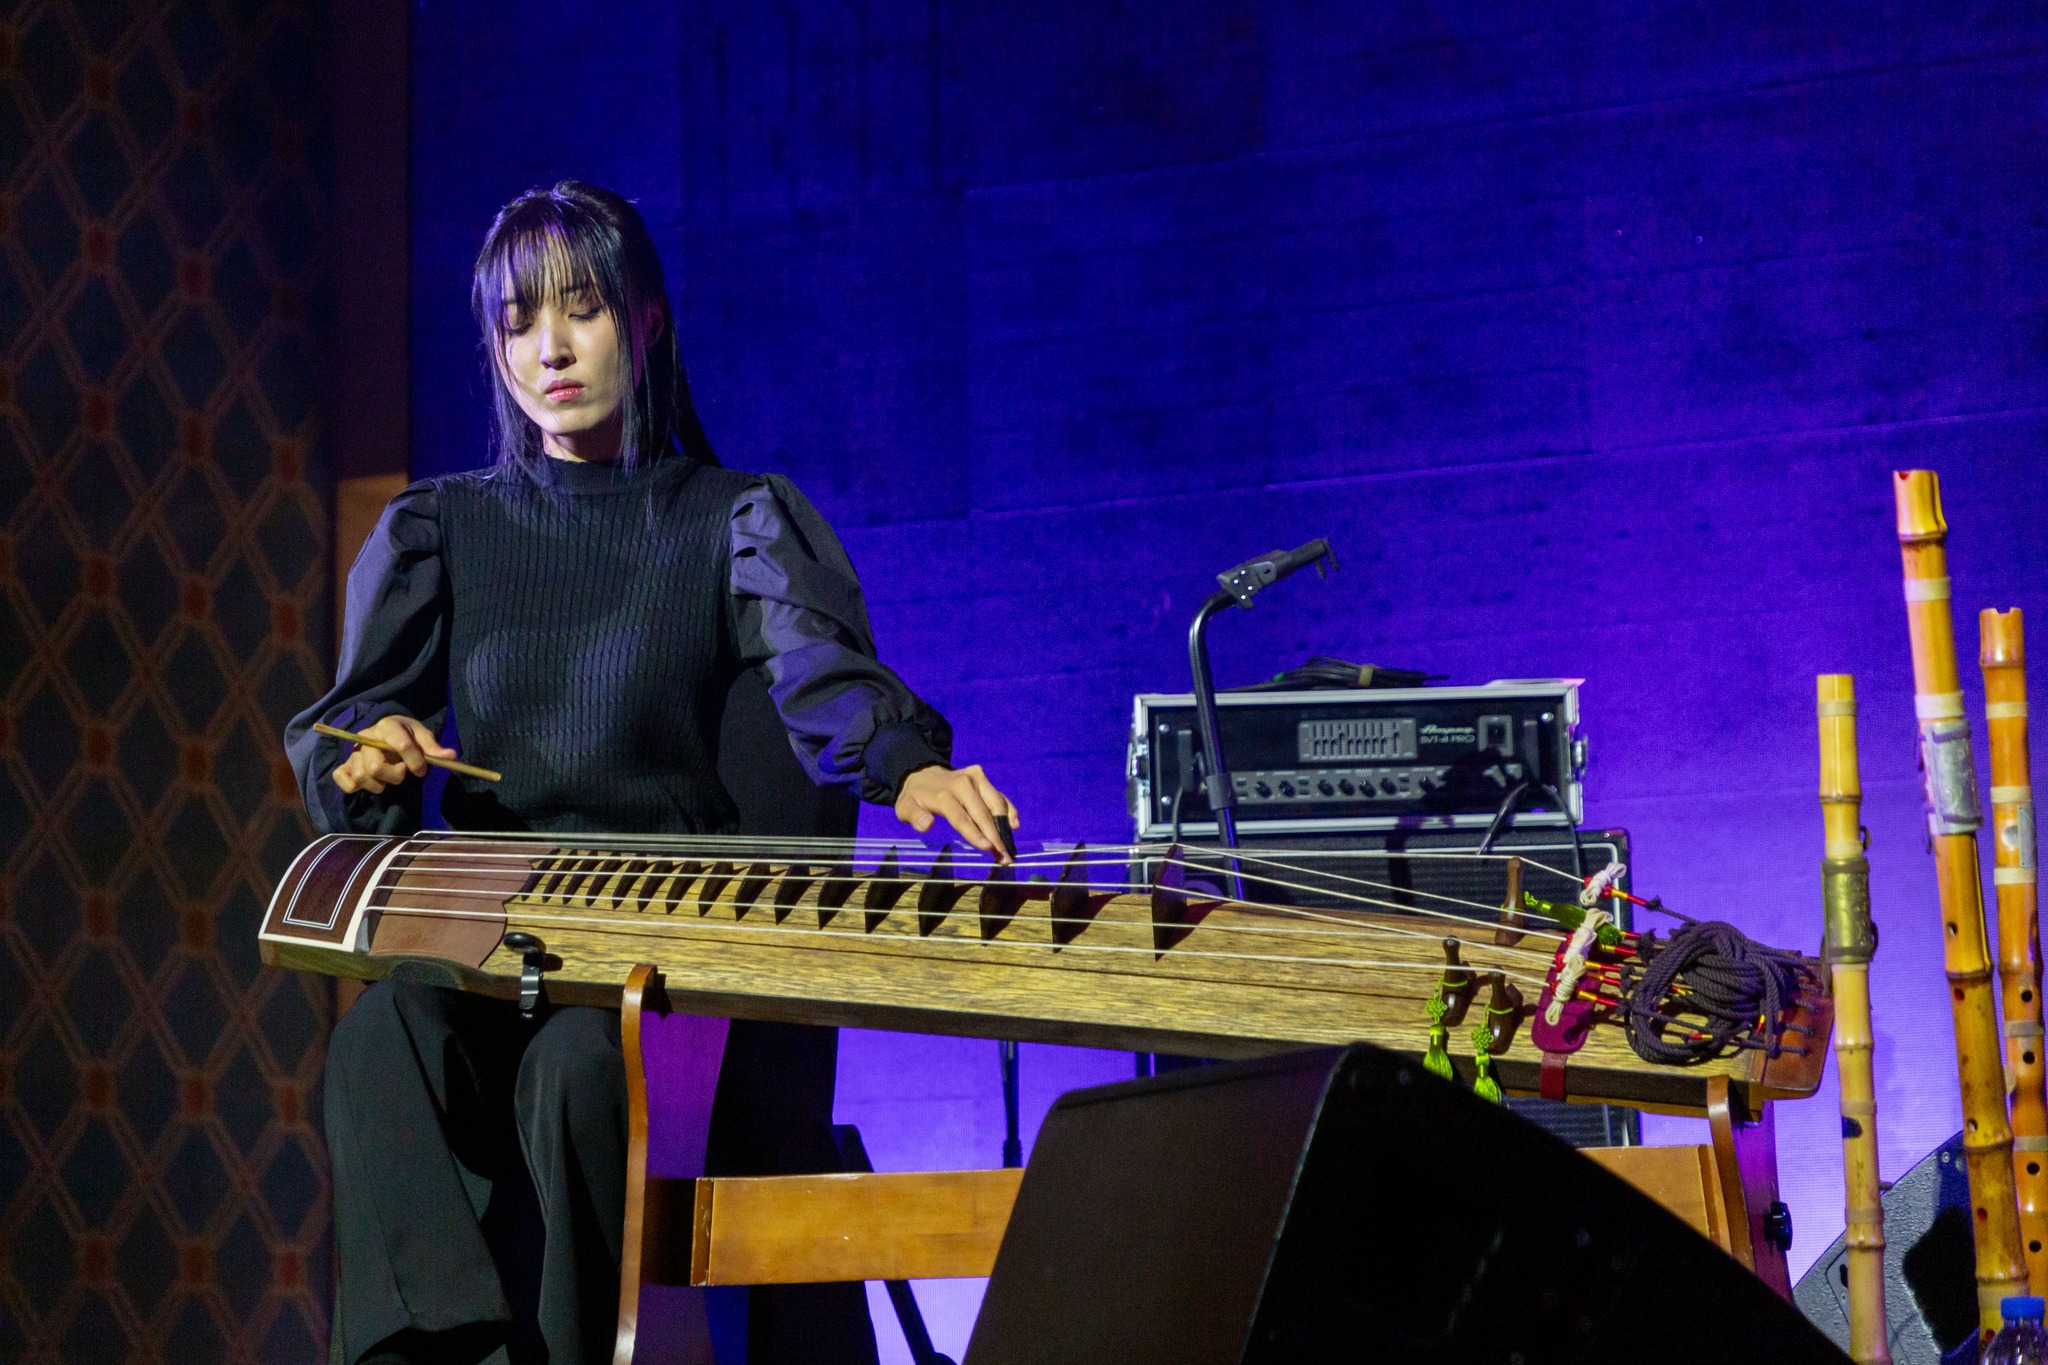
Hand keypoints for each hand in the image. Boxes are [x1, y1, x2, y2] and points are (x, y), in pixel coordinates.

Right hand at [329, 715, 456, 795]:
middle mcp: (366, 738)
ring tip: (387, 781)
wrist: (387, 733)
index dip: (414, 761)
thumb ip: (433, 747)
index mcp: (388, 726)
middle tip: (403, 773)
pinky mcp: (344, 766)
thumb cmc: (406, 735)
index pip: (399, 744)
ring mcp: (353, 753)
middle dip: (394, 776)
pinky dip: (354, 787)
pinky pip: (341, 779)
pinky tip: (370, 784)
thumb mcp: (422, 736)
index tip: (422, 770)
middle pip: (374, 766)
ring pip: (360, 775)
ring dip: (378, 785)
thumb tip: (451, 757)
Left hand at [894, 764, 1021, 861]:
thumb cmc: (915, 798)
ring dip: (1005, 827)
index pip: (962, 818)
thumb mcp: (905, 808)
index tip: (988, 849)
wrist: (922, 773)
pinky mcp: (982, 777)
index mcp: (944, 793)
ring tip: (1008, 849)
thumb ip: (915, 817)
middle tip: (1005, 858)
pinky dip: (1009, 810)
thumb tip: (926, 824)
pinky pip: (999, 796)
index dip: (975, 834)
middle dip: (995, 837)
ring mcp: (975, 778)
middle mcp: (963, 783)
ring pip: (996, 804)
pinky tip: (1014, 825)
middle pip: (983, 813)